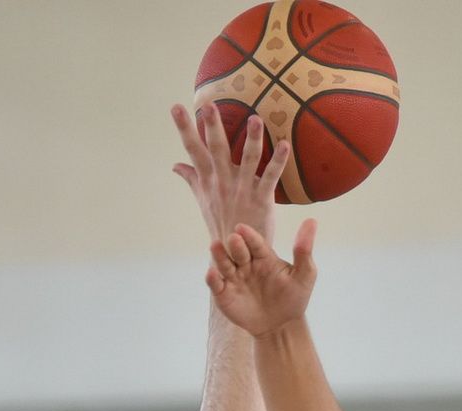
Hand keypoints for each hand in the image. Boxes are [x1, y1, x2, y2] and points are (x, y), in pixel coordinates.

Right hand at [172, 103, 289, 243]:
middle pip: (216, 150)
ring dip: (253, 139)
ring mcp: (242, 190)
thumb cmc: (221, 223)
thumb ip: (192, 178)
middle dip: (212, 128)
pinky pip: (270, 177)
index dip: (185, 129)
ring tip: (256, 119)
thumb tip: (175, 165)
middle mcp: (223, 182)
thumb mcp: (203, 200)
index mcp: (208, 180)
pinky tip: (285, 144)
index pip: (193, 150)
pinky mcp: (262, 199)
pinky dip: (278, 161)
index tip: (176, 107)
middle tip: (209, 105)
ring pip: (248, 159)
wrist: (237, 254)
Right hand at [206, 221, 317, 336]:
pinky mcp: (224, 293)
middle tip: (234, 239)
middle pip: (238, 251)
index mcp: (264, 257)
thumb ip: (304, 250)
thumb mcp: (305, 274)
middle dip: (236, 245)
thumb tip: (312, 220)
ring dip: (219, 255)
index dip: (249, 236)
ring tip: (215, 246)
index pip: (255, 243)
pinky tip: (212, 273)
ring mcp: (234, 278)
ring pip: (224, 264)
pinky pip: (216, 284)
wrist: (282, 327)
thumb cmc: (294, 298)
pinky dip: (212, 278)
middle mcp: (246, 264)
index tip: (242, 228)